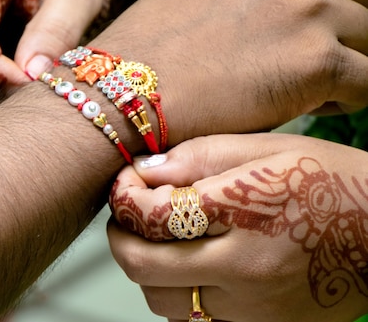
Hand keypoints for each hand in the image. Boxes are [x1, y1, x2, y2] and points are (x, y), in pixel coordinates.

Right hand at [87, 0, 367, 144]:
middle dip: (349, 23)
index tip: (339, 5)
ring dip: (347, 61)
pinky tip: (309, 102)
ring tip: (298, 81)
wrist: (125, 89)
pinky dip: (347, 97)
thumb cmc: (164, 40)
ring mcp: (307, 4)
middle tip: (306, 53)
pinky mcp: (316, 59)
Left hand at [107, 133, 367, 321]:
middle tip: (125, 218)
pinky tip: (193, 267)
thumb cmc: (333, 183)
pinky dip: (180, 294)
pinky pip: (195, 321)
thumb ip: (201, 156)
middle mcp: (245, 271)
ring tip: (160, 242)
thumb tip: (145, 169)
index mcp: (244, 213)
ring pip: (162, 302)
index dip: (123, 198)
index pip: (152, 216)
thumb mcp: (270, 149)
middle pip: (144, 267)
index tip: (126, 186)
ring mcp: (255, 311)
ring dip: (147, 270)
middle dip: (120, 239)